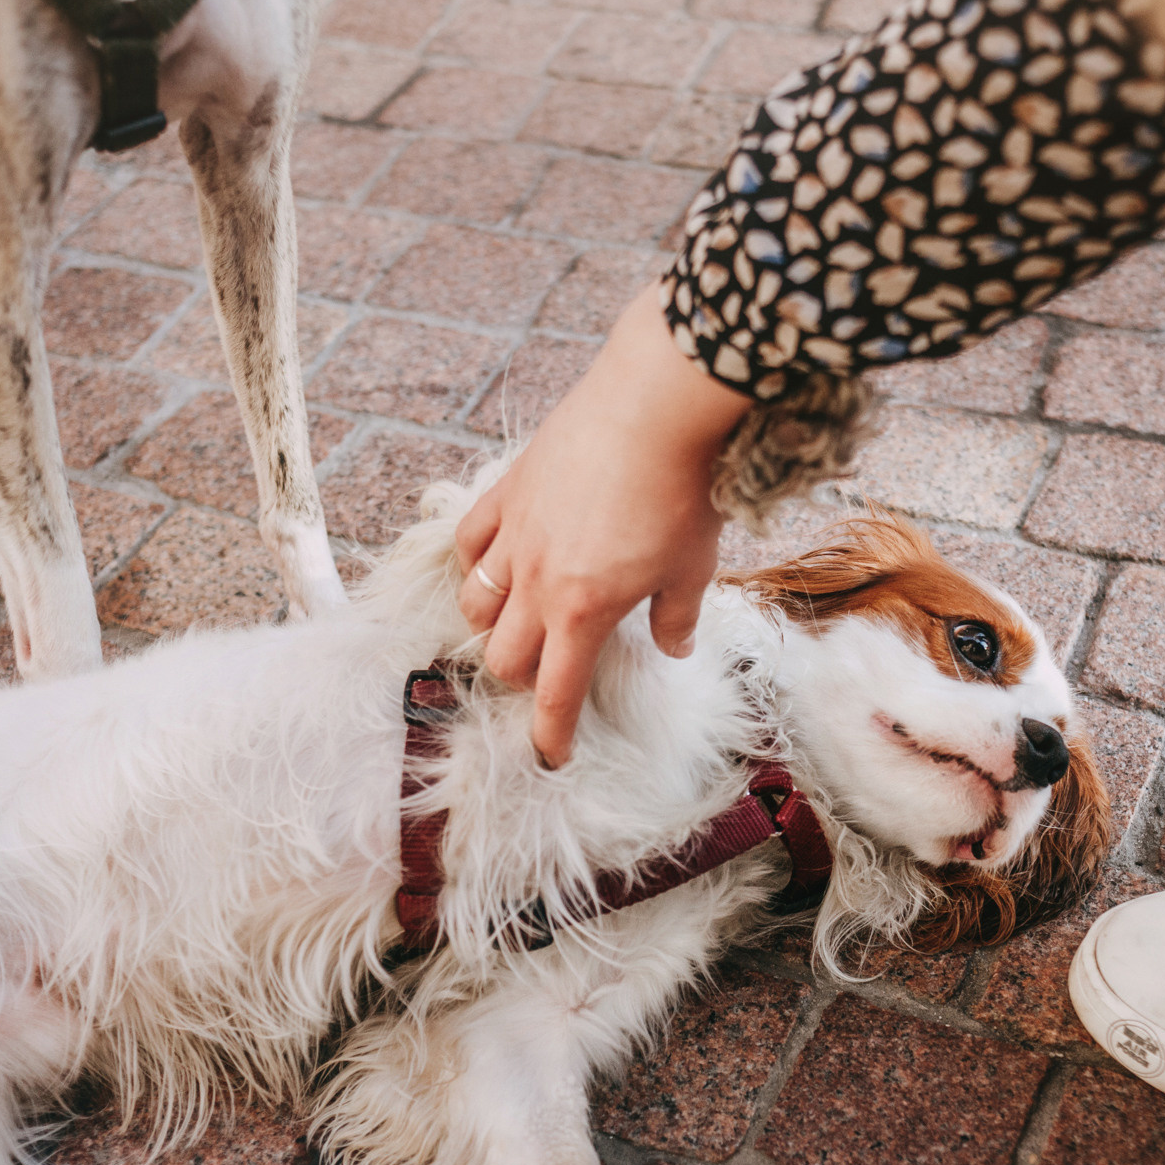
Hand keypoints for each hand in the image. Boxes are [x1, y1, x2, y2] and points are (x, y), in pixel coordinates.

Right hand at [455, 286, 753, 766]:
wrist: (658, 405)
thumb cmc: (684, 489)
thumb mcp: (694, 567)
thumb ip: (677, 617)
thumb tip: (674, 648)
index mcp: (584, 612)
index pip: (555, 694)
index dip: (550, 736)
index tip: (550, 759)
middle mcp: (537, 580)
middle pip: (502, 655)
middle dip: (521, 680)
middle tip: (546, 678)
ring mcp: (515, 533)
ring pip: (474, 602)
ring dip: (490, 626)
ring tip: (515, 625)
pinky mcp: (508, 489)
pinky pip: (471, 539)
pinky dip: (476, 563)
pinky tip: (493, 564)